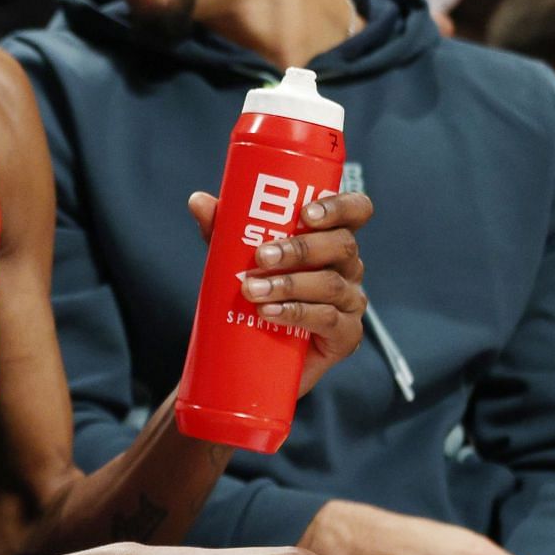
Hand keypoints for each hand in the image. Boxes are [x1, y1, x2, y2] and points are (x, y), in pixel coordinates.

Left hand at [188, 189, 370, 394]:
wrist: (254, 353)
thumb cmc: (256, 293)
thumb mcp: (237, 257)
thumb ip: (223, 230)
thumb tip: (198, 201)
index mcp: (330, 238)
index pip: (355, 211)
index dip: (339, 207)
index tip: (305, 213)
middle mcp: (348, 266)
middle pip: (341, 246)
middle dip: (299, 248)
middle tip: (261, 256)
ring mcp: (350, 301)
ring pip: (330, 284)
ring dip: (288, 284)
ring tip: (252, 289)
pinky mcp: (346, 335)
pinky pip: (327, 319)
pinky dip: (295, 313)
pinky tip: (269, 312)